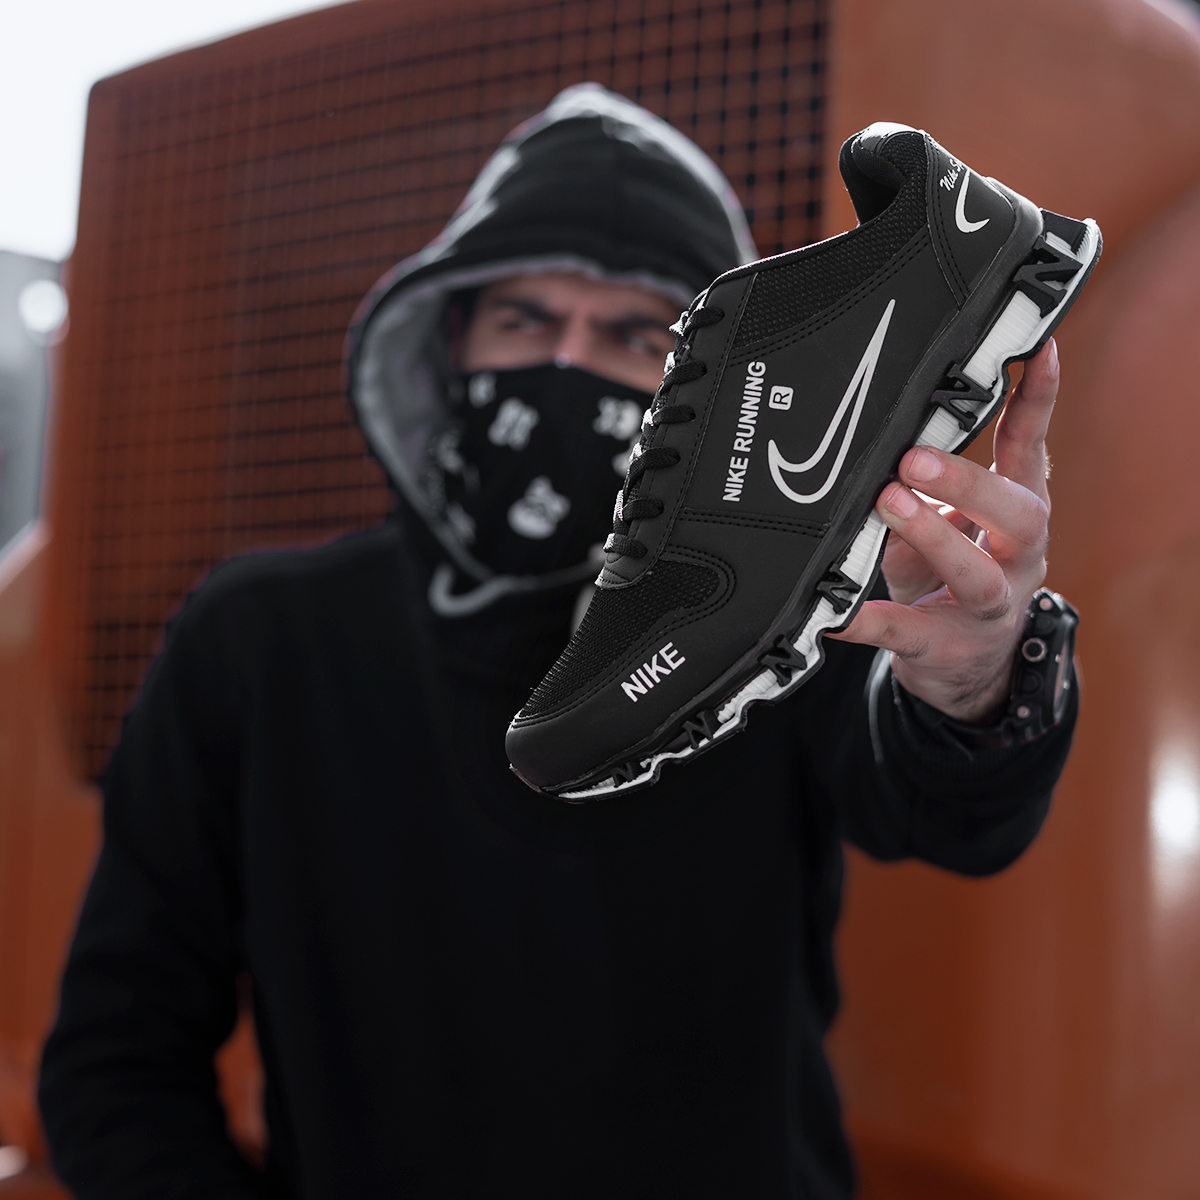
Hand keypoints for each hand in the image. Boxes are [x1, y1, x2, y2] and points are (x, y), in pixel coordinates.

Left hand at [828, 339, 1058, 722]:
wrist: (963, 667)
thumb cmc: (949, 576)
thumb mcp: (948, 522)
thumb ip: (923, 486)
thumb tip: (883, 453)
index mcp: (1017, 512)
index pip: (1030, 449)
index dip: (1038, 400)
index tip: (1038, 349)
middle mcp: (1017, 558)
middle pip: (1017, 514)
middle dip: (968, 482)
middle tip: (914, 458)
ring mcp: (990, 609)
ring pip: (976, 577)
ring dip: (933, 538)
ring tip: (889, 508)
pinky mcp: (945, 648)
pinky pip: (903, 633)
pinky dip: (864, 620)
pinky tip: (833, 612)